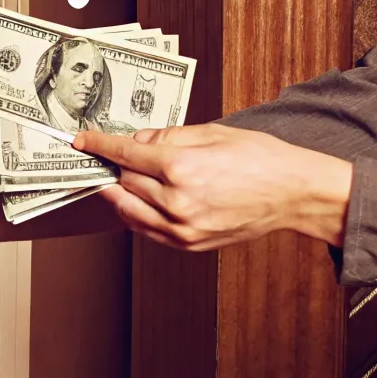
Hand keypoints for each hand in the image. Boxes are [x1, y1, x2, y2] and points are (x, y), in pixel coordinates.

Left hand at [72, 124, 351, 250]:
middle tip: (107, 156)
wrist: (292, 194)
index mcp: (182, 168)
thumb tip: (136, 142)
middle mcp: (178, 202)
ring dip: (119, 194)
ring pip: (129, 210)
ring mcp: (183, 228)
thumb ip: (168, 138)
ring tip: (118, 179)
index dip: (100, 145)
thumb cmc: (260, 158)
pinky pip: (147, 231)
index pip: (125, 155)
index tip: (83, 140)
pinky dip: (136, 215)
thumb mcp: (212, 133)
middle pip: (124, 182)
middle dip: (114, 168)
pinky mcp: (189, 244)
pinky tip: (137, 201)